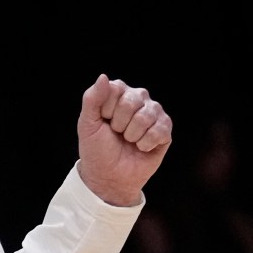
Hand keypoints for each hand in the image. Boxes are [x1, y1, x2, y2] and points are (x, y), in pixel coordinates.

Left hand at [76, 74, 171, 205]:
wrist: (109, 176)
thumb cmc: (97, 148)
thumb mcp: (87, 123)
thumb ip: (92, 99)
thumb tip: (103, 77)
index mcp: (117, 92)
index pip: (114, 90)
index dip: (106, 111)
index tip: (103, 122)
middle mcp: (138, 97)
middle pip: (131, 102)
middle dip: (119, 124)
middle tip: (116, 133)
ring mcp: (153, 112)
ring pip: (145, 117)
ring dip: (132, 136)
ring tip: (128, 140)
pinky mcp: (165, 128)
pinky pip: (159, 130)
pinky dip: (145, 144)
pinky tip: (141, 147)